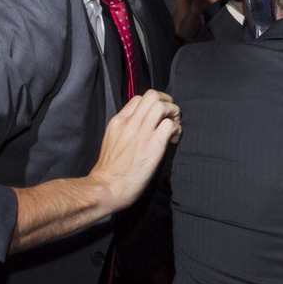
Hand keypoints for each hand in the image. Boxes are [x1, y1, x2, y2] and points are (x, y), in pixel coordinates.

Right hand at [89, 90, 181, 211]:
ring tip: (174, 126)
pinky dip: (176, 129)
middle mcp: (130, 123)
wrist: (106, 188)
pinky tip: (174, 140)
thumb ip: (124, 131)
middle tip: (171, 115)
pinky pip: (170, 125)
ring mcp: (142, 133)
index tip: (157, 116)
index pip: (138, 98)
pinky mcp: (153, 145)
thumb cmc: (109, 171)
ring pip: (162, 105)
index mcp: (118, 122)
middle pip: (152, 95)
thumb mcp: (111, 141)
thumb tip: (141, 129)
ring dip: (174, 112)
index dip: (152, 103)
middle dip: (166, 101)